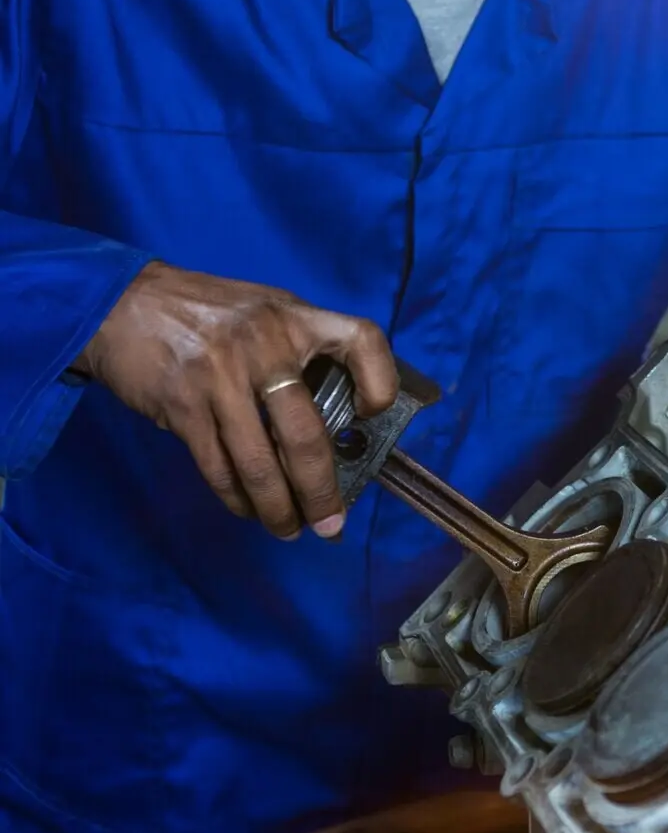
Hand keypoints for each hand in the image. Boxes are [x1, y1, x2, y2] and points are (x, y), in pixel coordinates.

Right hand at [74, 260, 397, 537]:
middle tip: (330, 523)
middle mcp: (264, 347)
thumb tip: (335, 419)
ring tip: (288, 530)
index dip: (379, 381)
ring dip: (277, 508)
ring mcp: (221, 379)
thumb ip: (298, 349)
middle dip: (320, 492)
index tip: (370, 415)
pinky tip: (247, 508)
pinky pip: (218, 467)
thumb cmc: (206, 311)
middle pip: (306, 436)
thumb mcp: (264, 310)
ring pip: (259, 464)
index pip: (361, 339)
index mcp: (294, 318)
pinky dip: (236, 497)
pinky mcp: (183, 406)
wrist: (122, 303)